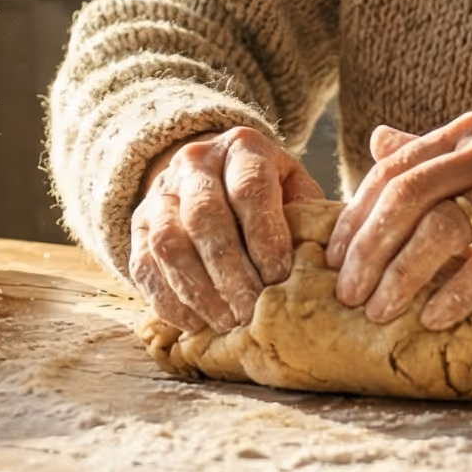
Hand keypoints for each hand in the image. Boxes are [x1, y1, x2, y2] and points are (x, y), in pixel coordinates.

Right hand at [130, 125, 323, 332]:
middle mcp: (195, 162)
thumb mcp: (295, 190)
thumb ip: (311, 218)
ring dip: (198, 290)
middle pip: (205, 218)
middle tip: (252, 312)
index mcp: (243, 147)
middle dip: (230, 272)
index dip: (265, 236)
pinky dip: (169, 300)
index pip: (249, 189)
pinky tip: (196, 324)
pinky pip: (144, 266)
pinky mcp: (138, 226)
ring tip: (227, 323)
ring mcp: (160, 193)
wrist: (215, 174)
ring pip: (169, 243)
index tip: (280, 277)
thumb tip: (334, 266)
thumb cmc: (271, 193)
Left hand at [328, 113, 471, 330]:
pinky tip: (434, 318)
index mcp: (469, 133)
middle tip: (345, 293)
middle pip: (407, 197)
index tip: (331, 259)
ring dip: (401, 276)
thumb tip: (377, 142)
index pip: (394, 171)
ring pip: (442, 229)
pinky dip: (457, 291)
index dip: (357, 216)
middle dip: (368, 249)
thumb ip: (436, 152)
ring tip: (379, 312)